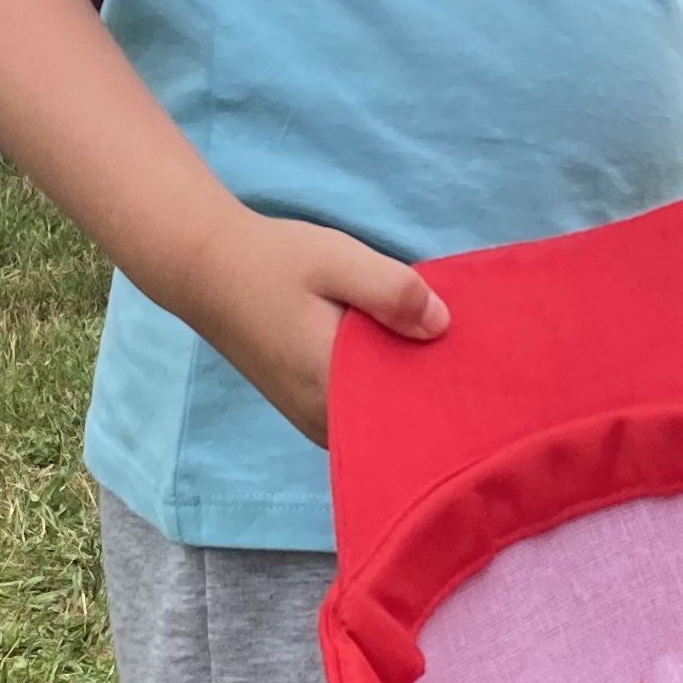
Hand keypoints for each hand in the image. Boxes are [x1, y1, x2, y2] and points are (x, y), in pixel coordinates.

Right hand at [164, 203, 449, 447]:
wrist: (206, 267)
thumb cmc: (272, 262)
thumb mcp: (337, 261)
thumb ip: (391, 292)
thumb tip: (443, 325)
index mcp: (332, 389)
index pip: (407, 415)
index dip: (445, 394)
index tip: (476, 369)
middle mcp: (323, 419)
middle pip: (395, 421)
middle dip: (430, 390)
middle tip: (469, 354)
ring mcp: (312, 419)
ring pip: (377, 417)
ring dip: (404, 388)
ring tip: (442, 353)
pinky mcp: (306, 407)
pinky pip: (358, 409)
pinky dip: (381, 387)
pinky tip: (402, 354)